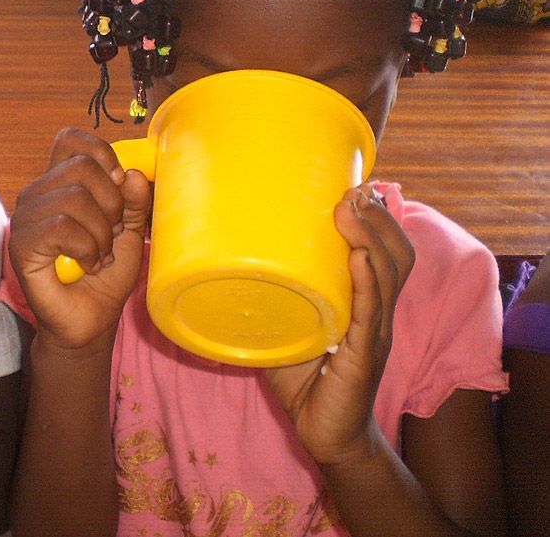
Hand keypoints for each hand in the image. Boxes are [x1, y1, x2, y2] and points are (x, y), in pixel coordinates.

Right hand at [8, 128, 151, 352]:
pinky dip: (86, 247)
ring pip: (74, 198)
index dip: (102, 155)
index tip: (119, 188)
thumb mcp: (130, 231)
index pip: (71, 140)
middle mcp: (37, 194)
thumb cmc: (104, 276)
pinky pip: (62, 227)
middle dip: (111, 203)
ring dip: (101, 233)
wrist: (89, 322)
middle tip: (112, 234)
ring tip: (99, 255)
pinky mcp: (21, 245)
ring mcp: (24, 218)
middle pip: (81, 165)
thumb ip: (134, 201)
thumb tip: (132, 175)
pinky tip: (87, 264)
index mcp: (59, 183)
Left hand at [265, 185, 414, 466]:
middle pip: (395, 252)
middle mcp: (377, 311)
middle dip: (379, 217)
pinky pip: (371, 313)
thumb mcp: (287, 324)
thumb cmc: (305, 377)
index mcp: (364, 300)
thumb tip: (223, 256)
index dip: (377, 217)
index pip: (384, 249)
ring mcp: (376, 332)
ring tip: (353, 209)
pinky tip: (359, 259)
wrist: (324, 434)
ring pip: (389, 274)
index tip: (355, 183)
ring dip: (373, 237)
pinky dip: (368, 283)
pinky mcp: (365, 356)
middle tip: (354, 188)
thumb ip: (268, 294)